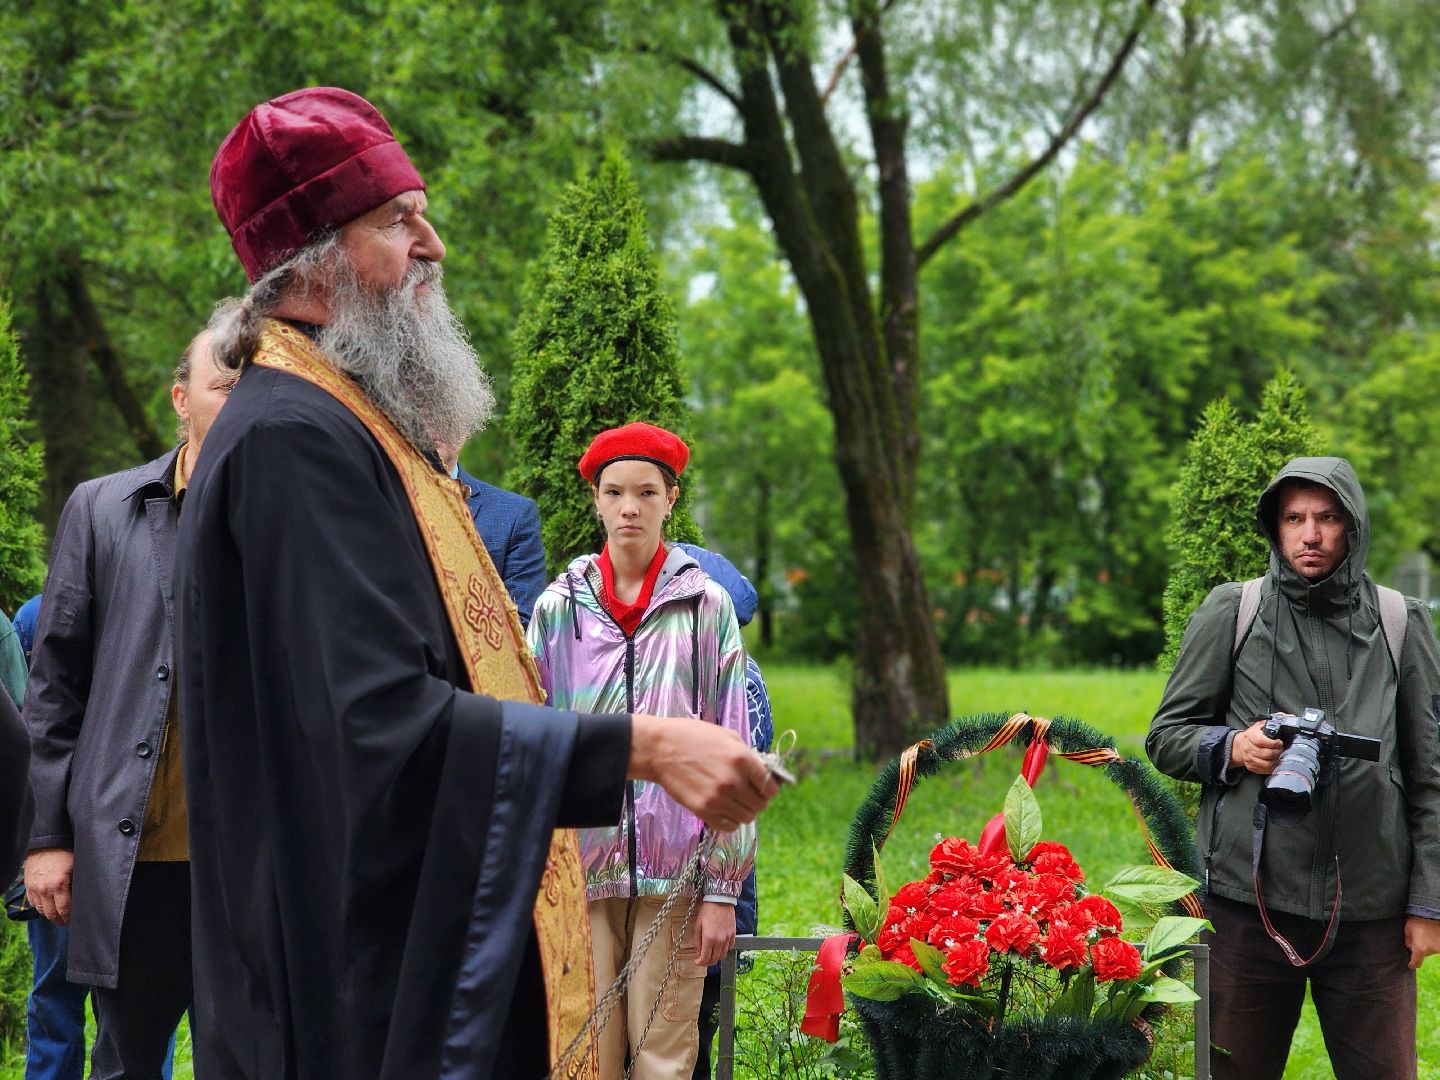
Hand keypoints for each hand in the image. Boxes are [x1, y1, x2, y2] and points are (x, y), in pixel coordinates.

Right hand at [24, 848, 74, 924]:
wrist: (46, 842)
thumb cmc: (65, 852)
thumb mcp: (76, 867)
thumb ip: (77, 883)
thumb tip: (83, 895)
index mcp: (59, 885)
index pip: (64, 909)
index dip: (69, 917)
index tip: (73, 921)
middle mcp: (45, 889)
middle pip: (51, 913)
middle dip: (59, 920)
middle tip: (65, 922)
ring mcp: (35, 888)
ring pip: (41, 909)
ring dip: (49, 915)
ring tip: (57, 917)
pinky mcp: (28, 885)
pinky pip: (33, 902)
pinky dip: (39, 907)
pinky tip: (46, 907)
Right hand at [629, 716, 777, 830]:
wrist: (660, 749)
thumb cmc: (694, 737)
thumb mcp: (727, 736)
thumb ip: (748, 755)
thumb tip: (763, 771)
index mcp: (742, 759)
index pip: (770, 787)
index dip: (770, 788)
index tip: (764, 786)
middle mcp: (733, 782)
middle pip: (761, 805)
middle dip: (758, 800)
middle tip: (748, 793)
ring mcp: (717, 798)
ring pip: (747, 818)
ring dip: (745, 811)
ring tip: (735, 801)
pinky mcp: (703, 810)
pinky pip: (728, 826)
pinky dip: (731, 821)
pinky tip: (725, 809)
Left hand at [692, 900, 736, 966]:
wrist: (720, 899)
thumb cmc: (707, 910)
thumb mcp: (697, 925)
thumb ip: (697, 941)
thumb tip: (698, 952)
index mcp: (709, 938)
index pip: (705, 958)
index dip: (700, 963)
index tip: (697, 962)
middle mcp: (720, 940)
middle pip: (714, 959)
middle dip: (707, 962)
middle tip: (703, 960)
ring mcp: (728, 938)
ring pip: (723, 956)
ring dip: (716, 957)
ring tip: (711, 954)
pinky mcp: (733, 934)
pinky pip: (730, 948)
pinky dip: (724, 950)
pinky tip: (719, 946)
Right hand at [1230, 720, 1284, 774]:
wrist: (1243, 744)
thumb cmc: (1256, 734)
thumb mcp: (1264, 724)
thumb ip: (1276, 720)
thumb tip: (1291, 718)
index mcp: (1251, 735)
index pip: (1261, 741)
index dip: (1273, 743)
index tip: (1280, 742)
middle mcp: (1248, 747)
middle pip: (1266, 754)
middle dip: (1278, 752)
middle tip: (1282, 749)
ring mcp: (1249, 758)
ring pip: (1266, 764)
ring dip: (1276, 761)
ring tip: (1280, 756)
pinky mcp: (1251, 766)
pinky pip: (1264, 770)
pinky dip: (1272, 767)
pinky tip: (1275, 762)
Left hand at [1405, 916, 1439, 969]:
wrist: (1437, 915)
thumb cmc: (1422, 921)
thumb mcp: (1408, 927)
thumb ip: (1407, 937)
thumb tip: (1408, 944)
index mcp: (1420, 948)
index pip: (1416, 962)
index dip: (1412, 964)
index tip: (1410, 965)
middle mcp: (1431, 950)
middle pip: (1423, 953)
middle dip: (1418, 948)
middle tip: (1415, 937)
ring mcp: (1438, 947)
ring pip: (1430, 948)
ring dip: (1426, 943)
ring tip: (1423, 932)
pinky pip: (1435, 944)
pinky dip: (1432, 940)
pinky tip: (1429, 932)